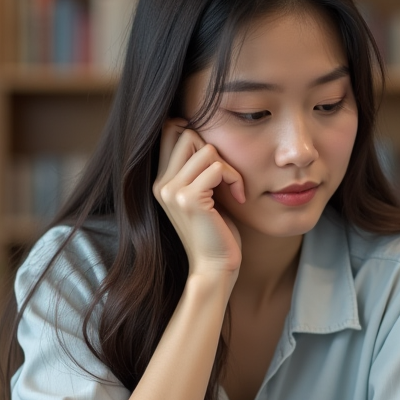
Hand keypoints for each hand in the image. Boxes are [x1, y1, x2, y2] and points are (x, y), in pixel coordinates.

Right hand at [154, 119, 246, 279]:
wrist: (214, 268)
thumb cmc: (215, 233)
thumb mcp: (203, 196)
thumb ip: (198, 169)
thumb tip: (205, 135)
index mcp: (161, 182)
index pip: (168, 131)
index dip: (194, 132)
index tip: (215, 159)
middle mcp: (161, 184)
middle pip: (186, 133)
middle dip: (214, 150)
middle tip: (225, 177)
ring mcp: (172, 191)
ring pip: (206, 149)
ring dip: (228, 167)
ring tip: (233, 189)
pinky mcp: (189, 199)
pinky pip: (218, 168)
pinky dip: (235, 180)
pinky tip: (238, 198)